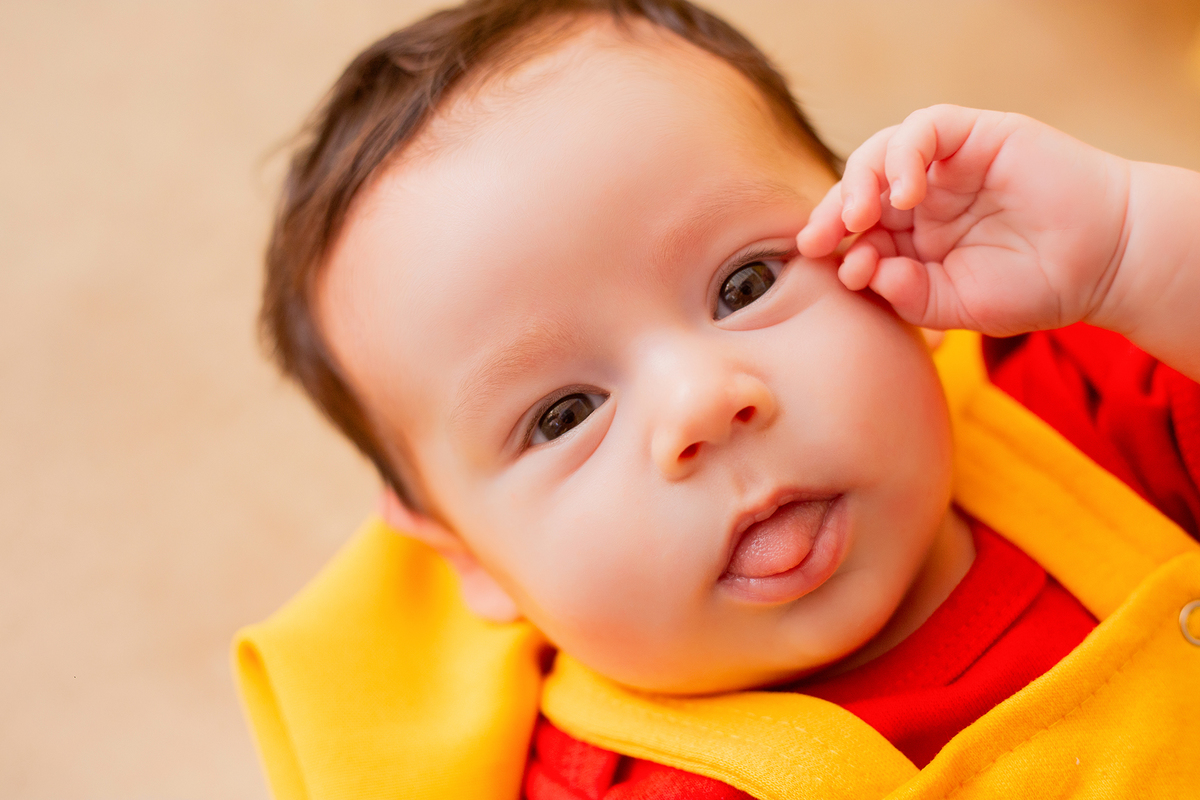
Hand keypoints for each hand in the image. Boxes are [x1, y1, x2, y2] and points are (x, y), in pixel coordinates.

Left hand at [796, 105, 1130, 336]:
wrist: (1106, 264)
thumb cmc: (1034, 288)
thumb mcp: (957, 306)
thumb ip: (907, 294)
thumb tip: (864, 272)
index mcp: (911, 238)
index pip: (855, 231)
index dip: (833, 244)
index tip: (828, 267)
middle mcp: (924, 198)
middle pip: (858, 189)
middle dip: (832, 213)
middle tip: (820, 239)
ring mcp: (949, 164)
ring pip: (882, 152)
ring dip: (859, 182)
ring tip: (859, 217)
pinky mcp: (977, 134)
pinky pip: (925, 128)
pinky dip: (903, 154)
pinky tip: (905, 195)